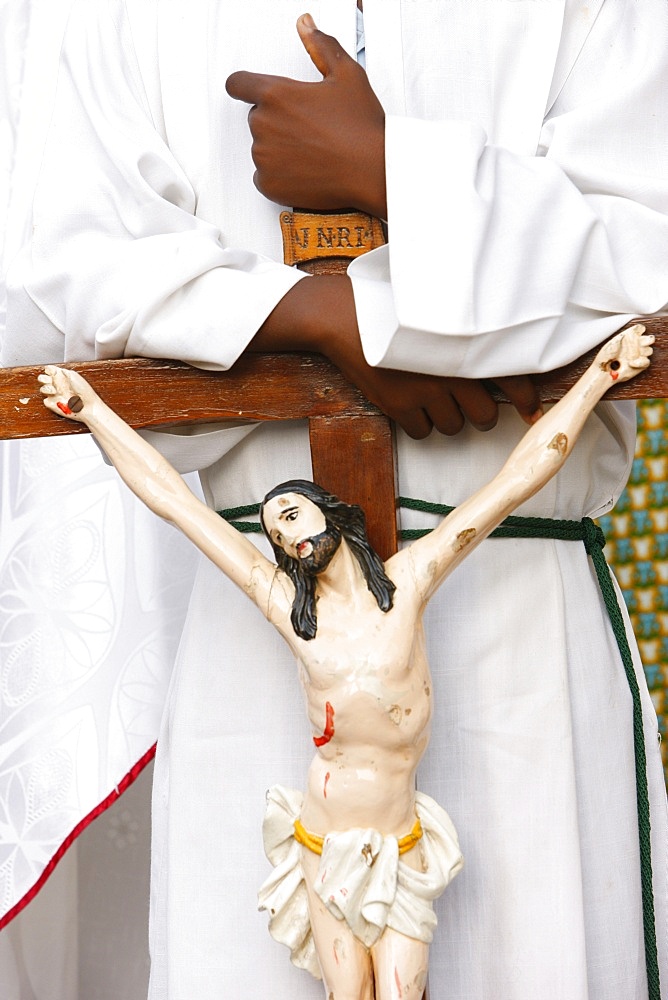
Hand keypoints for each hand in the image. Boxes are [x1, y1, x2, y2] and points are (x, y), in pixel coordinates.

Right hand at [38, 366, 95, 420]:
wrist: (88, 405)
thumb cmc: (84, 391)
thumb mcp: (75, 376)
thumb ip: (64, 372)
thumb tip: (56, 369)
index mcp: (62, 377)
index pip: (49, 370)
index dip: (48, 370)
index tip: (50, 371)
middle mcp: (57, 385)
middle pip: (42, 379)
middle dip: (43, 378)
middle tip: (50, 381)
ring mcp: (55, 395)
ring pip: (42, 389)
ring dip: (46, 388)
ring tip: (55, 391)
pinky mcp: (53, 404)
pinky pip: (45, 400)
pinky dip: (48, 399)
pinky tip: (57, 398)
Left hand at [225, 14, 386, 217]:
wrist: (371, 171)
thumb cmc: (360, 128)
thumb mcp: (346, 75)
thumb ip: (320, 47)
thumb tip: (306, 27)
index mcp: (276, 94)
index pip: (238, 83)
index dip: (244, 86)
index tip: (249, 91)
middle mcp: (264, 125)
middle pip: (257, 118)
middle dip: (276, 120)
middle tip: (308, 127)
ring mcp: (264, 157)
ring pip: (262, 148)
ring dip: (279, 149)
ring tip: (312, 151)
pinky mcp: (268, 184)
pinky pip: (264, 177)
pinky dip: (280, 176)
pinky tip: (305, 171)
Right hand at [251, 276, 542, 438]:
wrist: (344, 316)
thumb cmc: (393, 308)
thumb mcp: (439, 309)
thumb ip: (470, 328)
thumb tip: (500, 348)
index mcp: (466, 343)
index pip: (513, 377)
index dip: (526, 397)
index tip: (531, 409)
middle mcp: (451, 369)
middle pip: (484, 414)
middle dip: (480, 413)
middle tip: (470, 404)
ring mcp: (425, 390)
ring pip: (453, 426)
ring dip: (448, 417)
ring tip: (433, 397)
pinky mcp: (399, 406)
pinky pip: (423, 432)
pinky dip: (420, 424)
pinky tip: (411, 404)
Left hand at [594, 324, 652, 382]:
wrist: (603, 372)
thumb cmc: (604, 359)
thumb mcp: (609, 346)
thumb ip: (617, 340)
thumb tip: (624, 336)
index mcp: (628, 337)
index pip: (639, 329)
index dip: (640, 330)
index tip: (638, 332)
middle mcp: (634, 345)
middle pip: (649, 339)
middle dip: (647, 340)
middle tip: (640, 343)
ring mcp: (638, 355)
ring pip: (649, 350)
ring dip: (644, 351)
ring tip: (632, 355)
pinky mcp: (640, 365)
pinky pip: (646, 362)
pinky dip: (641, 362)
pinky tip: (631, 363)